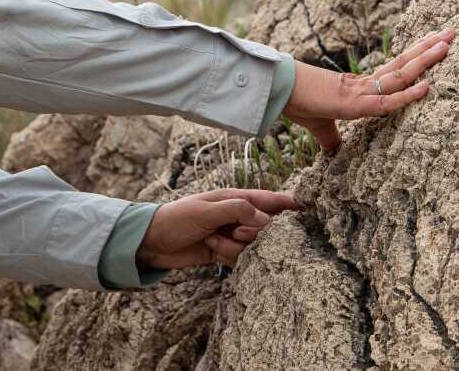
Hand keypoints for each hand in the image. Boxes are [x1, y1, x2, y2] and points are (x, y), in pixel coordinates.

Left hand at [136, 188, 299, 269]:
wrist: (152, 242)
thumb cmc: (177, 218)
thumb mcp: (206, 210)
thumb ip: (237, 211)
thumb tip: (266, 220)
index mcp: (235, 198)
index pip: (269, 200)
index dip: (288, 204)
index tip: (305, 211)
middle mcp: (238, 216)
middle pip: (266, 228)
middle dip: (253, 234)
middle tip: (234, 233)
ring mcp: (232, 235)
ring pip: (254, 247)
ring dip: (235, 248)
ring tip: (213, 241)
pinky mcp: (226, 252)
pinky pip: (241, 259)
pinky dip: (228, 257)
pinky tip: (212, 252)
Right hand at [282, 27, 455, 150]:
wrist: (277, 93)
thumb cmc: (296, 104)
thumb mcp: (320, 126)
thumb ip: (332, 139)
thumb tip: (333, 153)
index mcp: (361, 88)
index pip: (395, 69)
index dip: (415, 57)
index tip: (433, 43)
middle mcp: (365, 85)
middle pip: (404, 63)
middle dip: (428, 49)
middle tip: (451, 33)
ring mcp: (361, 92)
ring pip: (400, 74)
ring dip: (425, 59)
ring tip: (446, 42)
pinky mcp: (354, 104)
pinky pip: (385, 101)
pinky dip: (407, 96)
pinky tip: (427, 86)